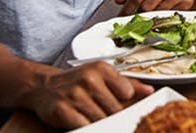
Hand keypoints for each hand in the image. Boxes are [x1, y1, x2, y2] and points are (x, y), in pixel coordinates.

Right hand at [23, 62, 152, 128]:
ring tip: (89, 113)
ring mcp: (74, 94)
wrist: (45, 86)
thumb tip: (150, 91)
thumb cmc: (79, 81)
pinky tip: (81, 119)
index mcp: (102, 69)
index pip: (127, 92)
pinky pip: (84, 126)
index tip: (115, 100)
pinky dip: (85, 126)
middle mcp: (89, 79)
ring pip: (101, 119)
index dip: (123, 101)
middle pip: (115, 108)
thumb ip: (128, 84)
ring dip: (97, 120)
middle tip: (100, 109)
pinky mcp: (61, 110)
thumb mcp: (104, 76)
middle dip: (110, 113)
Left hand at [115, 0, 195, 14]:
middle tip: (134, 21)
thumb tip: (118, 0)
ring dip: (151, 19)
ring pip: (158, 14)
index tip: (121, 18)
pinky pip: (170, 16)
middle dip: (138, 16)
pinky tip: (161, 17)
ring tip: (147, 20)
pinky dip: (164, 19)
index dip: (126, 10)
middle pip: (146, 8)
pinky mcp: (186, 2)